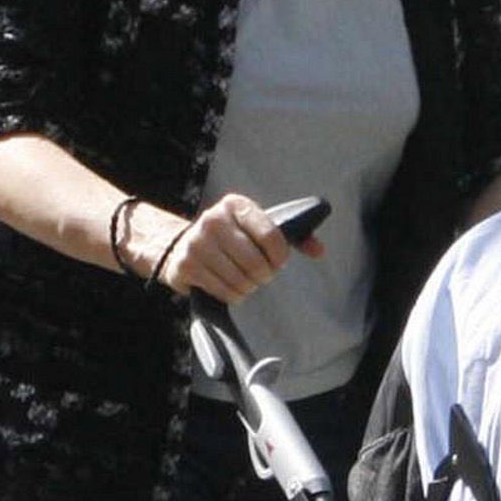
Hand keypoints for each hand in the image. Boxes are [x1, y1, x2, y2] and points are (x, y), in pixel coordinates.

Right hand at [150, 192, 325, 301]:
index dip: (280, 256)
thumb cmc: (230, 238)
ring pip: (240, 279)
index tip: (278, 263)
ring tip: (246, 282)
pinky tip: (232, 289)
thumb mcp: (257, 228)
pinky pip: (224, 291)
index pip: (271, 235)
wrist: (180, 246)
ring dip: (249, 287)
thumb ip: (293, 237)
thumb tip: (320, 251)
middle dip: (263, 275)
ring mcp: (197, 243)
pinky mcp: (186, 266)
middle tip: (260, 275)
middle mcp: (213, 220)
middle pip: (255, 262)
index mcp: (235, 205)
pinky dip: (234, 295)